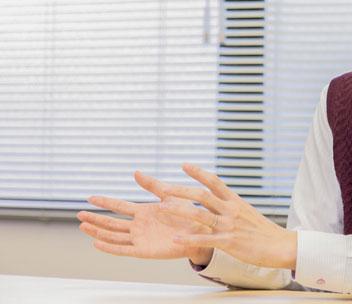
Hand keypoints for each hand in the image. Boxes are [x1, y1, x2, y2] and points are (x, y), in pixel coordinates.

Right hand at [77, 172, 213, 264]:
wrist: (201, 231)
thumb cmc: (187, 213)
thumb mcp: (168, 195)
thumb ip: (152, 185)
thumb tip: (135, 172)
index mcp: (144, 212)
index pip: (120, 206)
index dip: (105, 202)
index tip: (90, 197)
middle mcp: (139, 225)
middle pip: (112, 222)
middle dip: (96, 219)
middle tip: (79, 215)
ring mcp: (140, 238)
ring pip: (114, 236)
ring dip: (98, 232)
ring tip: (83, 227)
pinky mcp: (145, 250)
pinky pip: (124, 249)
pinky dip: (110, 247)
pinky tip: (97, 242)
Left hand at [153, 163, 297, 269]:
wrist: (280, 244)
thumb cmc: (263, 231)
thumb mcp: (247, 212)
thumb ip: (232, 206)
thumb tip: (220, 199)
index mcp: (235, 201)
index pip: (214, 181)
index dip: (198, 172)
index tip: (184, 165)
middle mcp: (230, 209)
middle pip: (202, 195)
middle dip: (180, 190)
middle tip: (162, 187)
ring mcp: (229, 225)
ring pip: (200, 214)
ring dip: (178, 211)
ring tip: (161, 209)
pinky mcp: (228, 241)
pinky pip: (205, 238)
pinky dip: (189, 238)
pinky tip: (176, 238)